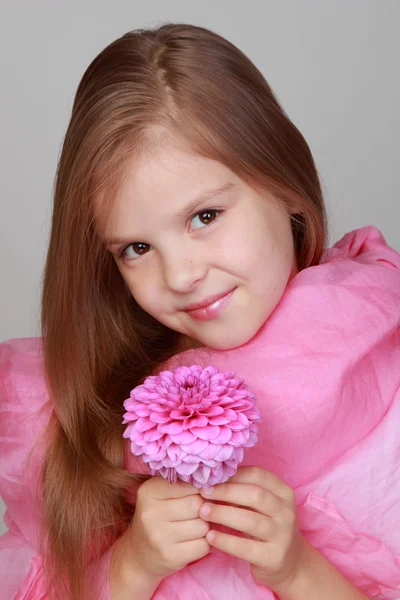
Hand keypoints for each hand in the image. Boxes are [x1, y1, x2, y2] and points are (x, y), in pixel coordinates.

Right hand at [124, 476, 210, 581]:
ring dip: (204, 527)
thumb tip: (211, 484)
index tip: (195, 494)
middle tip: (197, 511)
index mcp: (148, 492)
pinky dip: (204, 543)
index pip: (187, 484)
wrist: (138, 555)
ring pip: (203, 525)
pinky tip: (193, 541)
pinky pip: (203, 545)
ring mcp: (160, 537)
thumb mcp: (159, 494)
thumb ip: (181, 484)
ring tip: (193, 527)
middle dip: (202, 507)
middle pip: (197, 504)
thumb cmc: (156, 517)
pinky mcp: (171, 557)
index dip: (197, 489)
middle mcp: (151, 513)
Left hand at [199, 466, 306, 589]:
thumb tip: (213, 479)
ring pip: (250, 520)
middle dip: (226, 492)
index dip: (233, 475)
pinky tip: (210, 536)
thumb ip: (244, 491)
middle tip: (204, 493)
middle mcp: (286, 512)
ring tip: (203, 512)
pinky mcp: (273, 557)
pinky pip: (245, 547)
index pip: (258, 475)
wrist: (290, 563)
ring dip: (222, 514)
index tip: (212, 478)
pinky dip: (225, 541)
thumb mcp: (262, 506)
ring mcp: (282, 535)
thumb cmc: (267, 526)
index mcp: (283, 492)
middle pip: (254, 495)